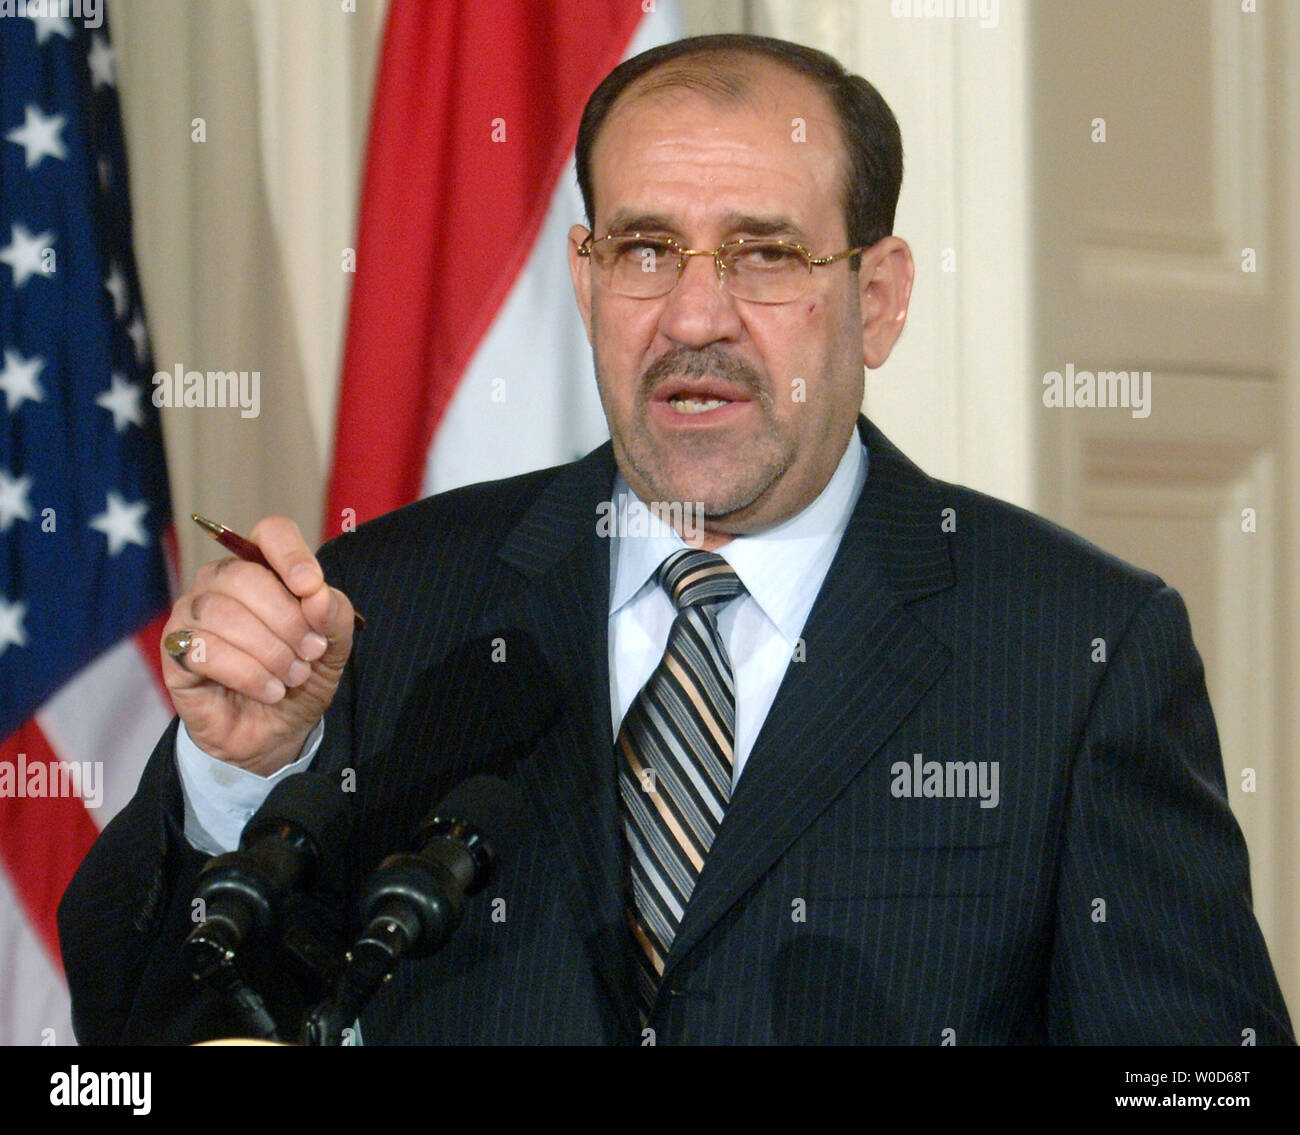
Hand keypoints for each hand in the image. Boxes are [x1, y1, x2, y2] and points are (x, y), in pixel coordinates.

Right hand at [161, 515, 355, 774]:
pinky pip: (204, 649)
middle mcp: (221, 583)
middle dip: (287, 619)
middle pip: (245, 576)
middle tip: (312, 652)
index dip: (291, 554)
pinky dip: (247, 673)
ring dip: (270, 651)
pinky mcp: (176, 652)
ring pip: (223, 614)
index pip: (271, 533)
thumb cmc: (300, 678)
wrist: (278, 732)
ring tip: (293, 677)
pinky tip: (269, 690)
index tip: (310, 586)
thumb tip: (318, 595)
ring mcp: (192, 615)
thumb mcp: (333, 648)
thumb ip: (333, 615)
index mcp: (264, 569)